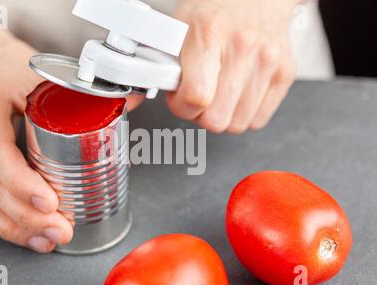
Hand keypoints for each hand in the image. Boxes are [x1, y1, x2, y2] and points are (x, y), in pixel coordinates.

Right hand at [0, 37, 73, 252]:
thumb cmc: (9, 68)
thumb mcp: (44, 73)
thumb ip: (88, 90)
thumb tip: (132, 101)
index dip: (22, 183)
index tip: (50, 203)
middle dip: (27, 216)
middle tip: (62, 230)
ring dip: (15, 227)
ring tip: (48, 239)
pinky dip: (0, 223)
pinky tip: (27, 234)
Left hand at [168, 0, 298, 133]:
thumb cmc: (215, 12)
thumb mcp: (179, 29)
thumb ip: (165, 65)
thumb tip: (146, 96)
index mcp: (209, 33)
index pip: (195, 96)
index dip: (182, 107)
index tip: (180, 99)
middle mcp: (243, 46)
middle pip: (217, 119)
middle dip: (202, 114)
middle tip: (200, 96)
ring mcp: (268, 61)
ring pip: (237, 124)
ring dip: (224, 115)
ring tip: (219, 92)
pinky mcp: (285, 73)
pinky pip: (258, 120)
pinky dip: (244, 113)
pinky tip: (238, 93)